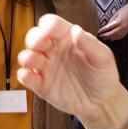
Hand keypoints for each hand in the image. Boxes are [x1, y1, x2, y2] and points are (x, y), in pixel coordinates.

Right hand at [18, 14, 127, 128]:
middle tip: (37, 46)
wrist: (101, 103)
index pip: (52, 24)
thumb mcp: (103, 58)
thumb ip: (90, 44)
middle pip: (34, 37)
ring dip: (26, 57)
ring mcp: (46, 67)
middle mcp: (53, 50)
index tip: (49, 34)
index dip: (47, 26)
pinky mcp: (41, 85)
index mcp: (67, 38)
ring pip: (27, 56)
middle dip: (33, 39)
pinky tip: (28, 77)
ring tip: (32, 61)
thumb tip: (76, 30)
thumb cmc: (103, 76)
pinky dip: (24, 76)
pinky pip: (27, 78)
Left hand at [98, 2, 127, 40]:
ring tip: (104, 38)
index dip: (103, 30)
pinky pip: (121, 37)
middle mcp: (123, 26)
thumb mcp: (116, 14)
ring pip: (116, 36)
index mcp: (119, 21)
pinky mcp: (127, 31)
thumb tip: (105, 28)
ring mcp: (126, 29)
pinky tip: (111, 38)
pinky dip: (115, 38)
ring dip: (110, 38)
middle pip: (112, 33)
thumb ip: (111, 21)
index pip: (109, 27)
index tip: (98, 31)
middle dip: (105, 35)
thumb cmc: (124, 10)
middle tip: (99, 35)